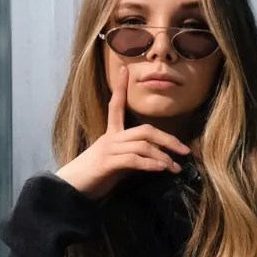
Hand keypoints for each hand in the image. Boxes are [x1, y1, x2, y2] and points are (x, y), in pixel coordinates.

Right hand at [56, 64, 190, 199]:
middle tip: (184, 150)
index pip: (116, 106)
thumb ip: (132, 156)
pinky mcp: (108, 163)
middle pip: (144, 130)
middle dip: (167, 139)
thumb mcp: (116, 163)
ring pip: (142, 145)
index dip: (121, 88)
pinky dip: (150, 164)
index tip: (126, 69)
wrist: (71, 188)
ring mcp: (109, 149)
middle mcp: (110, 138)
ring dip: (162, 157)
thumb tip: (152, 158)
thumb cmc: (93, 176)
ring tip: (175, 167)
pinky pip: (134, 160)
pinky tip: (160, 169)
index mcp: (110, 134)